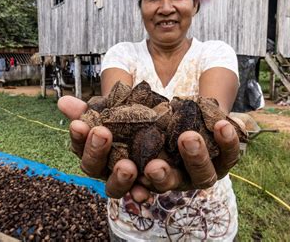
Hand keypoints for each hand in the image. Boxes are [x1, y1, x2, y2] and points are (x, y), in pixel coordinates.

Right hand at [57, 96, 138, 197]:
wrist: (161, 133)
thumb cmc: (131, 122)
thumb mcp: (116, 110)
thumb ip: (93, 108)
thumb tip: (63, 101)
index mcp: (93, 149)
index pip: (79, 144)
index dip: (78, 136)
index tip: (79, 124)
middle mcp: (104, 169)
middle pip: (92, 167)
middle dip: (96, 151)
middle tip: (102, 133)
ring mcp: (123, 182)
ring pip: (114, 187)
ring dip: (119, 178)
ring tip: (127, 166)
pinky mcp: (146, 188)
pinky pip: (140, 195)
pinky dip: (141, 194)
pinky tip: (144, 192)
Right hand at [58, 96, 240, 200]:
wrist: (191, 123)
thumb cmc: (148, 123)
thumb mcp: (123, 114)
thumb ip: (96, 110)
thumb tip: (63, 103)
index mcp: (123, 167)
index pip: (97, 168)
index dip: (92, 151)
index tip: (93, 128)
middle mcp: (150, 179)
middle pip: (127, 186)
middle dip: (122, 173)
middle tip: (124, 157)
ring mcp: (184, 176)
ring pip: (179, 181)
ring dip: (183, 162)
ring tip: (184, 138)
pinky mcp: (216, 164)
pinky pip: (225, 158)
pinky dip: (226, 142)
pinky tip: (222, 123)